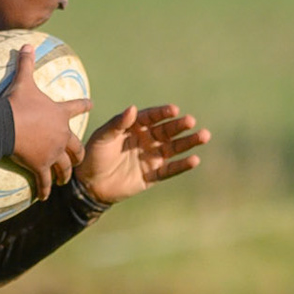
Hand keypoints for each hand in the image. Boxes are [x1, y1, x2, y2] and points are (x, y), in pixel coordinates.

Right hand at [4, 44, 89, 199]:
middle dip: (78, 155)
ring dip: (65, 174)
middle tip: (78, 160)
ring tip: (64, 181)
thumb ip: (26, 64)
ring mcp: (52, 152)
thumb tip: (26, 44)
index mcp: (60, 114)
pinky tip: (43, 197)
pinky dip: (44, 190)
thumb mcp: (24, 81)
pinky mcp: (41, 166)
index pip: (77, 107)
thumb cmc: (17, 103)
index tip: (92, 104)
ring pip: (64, 167)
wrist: (7, 125)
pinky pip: (44, 181)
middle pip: (76, 148)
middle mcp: (61, 135)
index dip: (84, 105)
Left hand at [75, 104, 208, 204]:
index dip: (162, 113)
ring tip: (204, 136)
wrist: (89, 185)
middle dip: (179, 126)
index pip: (151, 117)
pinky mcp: (153, 175)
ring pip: (173, 148)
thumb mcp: (103, 137)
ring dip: (188, 142)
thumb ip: (118, 124)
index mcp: (134, 127)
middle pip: (166, 131)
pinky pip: (170, 170)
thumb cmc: (94, 156)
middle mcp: (146, 140)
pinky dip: (182, 165)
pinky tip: (194, 159)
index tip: (174, 110)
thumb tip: (132, 108)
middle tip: (191, 121)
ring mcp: (151, 157)